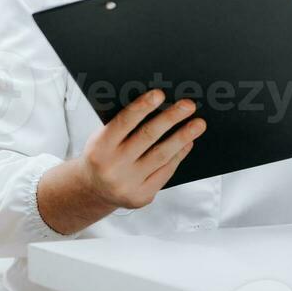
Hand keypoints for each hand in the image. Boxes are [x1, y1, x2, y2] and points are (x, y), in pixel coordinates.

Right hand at [79, 89, 205, 209]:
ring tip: (198, 124)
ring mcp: (128, 184)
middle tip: (188, 105)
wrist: (94, 190)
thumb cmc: (102, 156)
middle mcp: (113, 166)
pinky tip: (187, 143)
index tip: (160, 94)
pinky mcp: (141, 196)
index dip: (142, 107)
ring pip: (161, 155)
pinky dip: (178, 155)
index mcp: (100, 147)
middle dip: (170, 118)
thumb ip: (123, 124)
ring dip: (182, 137)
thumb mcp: (102, 138)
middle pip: (147, 137)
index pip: (124, 122)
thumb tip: (157, 104)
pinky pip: (165, 172)